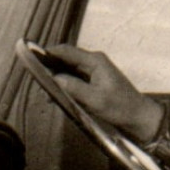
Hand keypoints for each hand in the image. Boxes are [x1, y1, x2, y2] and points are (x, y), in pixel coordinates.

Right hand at [41, 44, 164, 141]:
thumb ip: (74, 87)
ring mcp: (94, 72)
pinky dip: (65, 85)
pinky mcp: (95, 82)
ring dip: (57, 78)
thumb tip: (55, 78)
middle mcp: (93, 62)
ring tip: (44, 89)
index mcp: (95, 61)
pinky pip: (75, 79)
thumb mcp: (95, 99)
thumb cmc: (120, 107)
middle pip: (66, 59)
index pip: (66, 51)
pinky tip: (56, 95)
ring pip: (69, 70)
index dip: (48, 53)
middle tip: (35, 78)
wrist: (139, 117)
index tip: (31, 57)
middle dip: (50, 67)